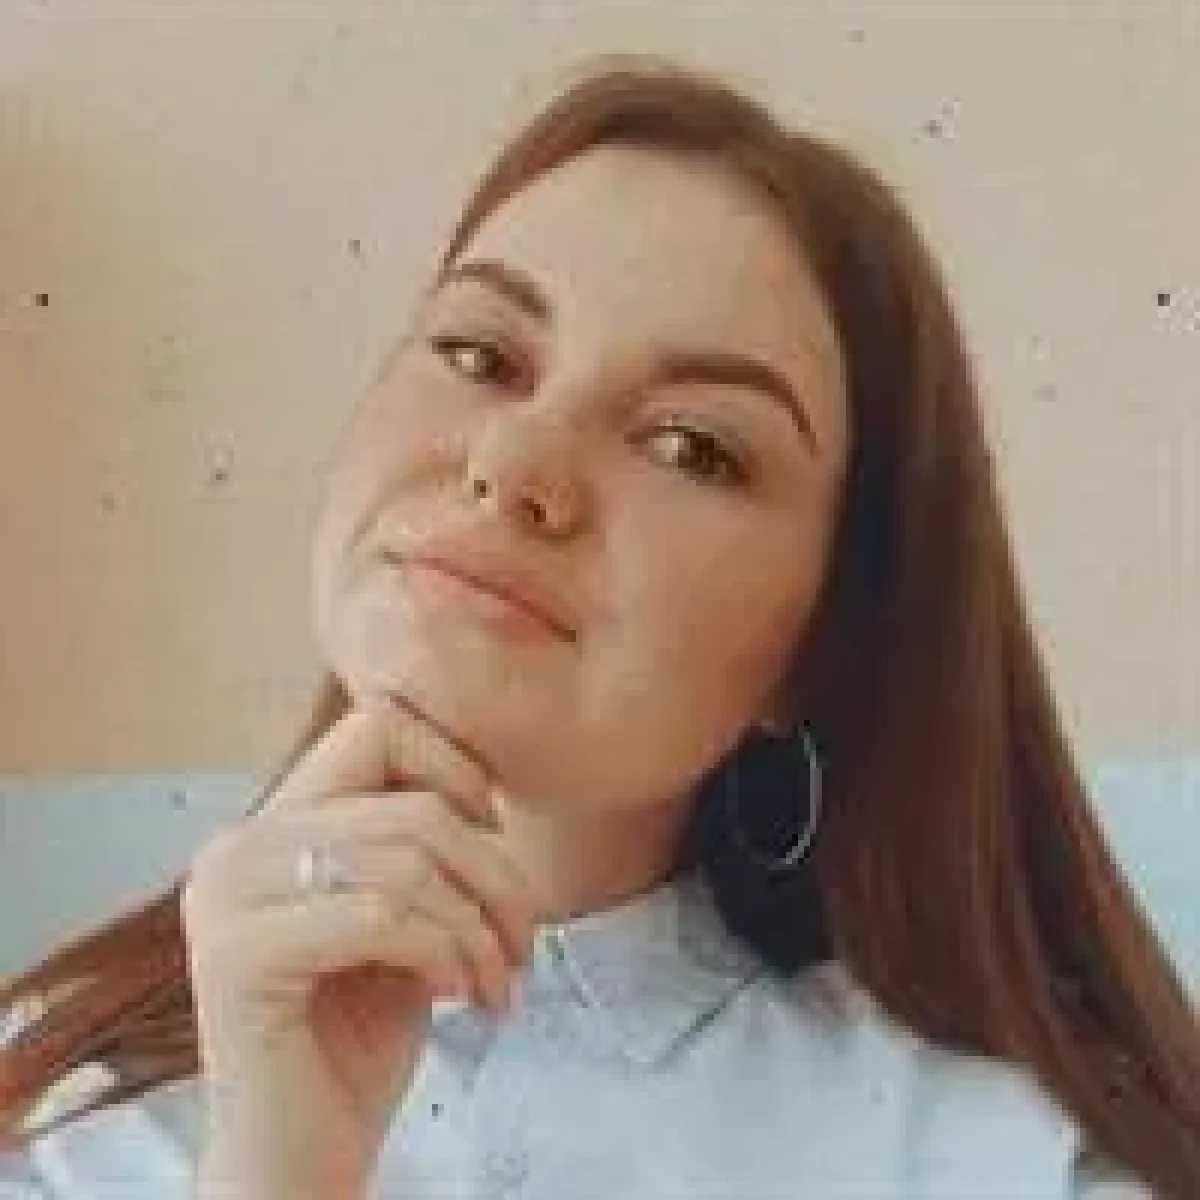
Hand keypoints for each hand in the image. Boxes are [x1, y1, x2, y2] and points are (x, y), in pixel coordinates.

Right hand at [182, 697, 543, 1196]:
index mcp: (271, 827)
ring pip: (404, 860)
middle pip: (407, 804)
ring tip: (496, 977)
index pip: (374, 727)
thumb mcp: (398, 917)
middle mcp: (236, 849)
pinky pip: (382, 917)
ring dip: (479, 925)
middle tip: (523, 938)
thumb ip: (413, 847)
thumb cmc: (356, 1038)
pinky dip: (446, 954)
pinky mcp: (238, 957)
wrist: (301, 1157)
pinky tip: (461, 997)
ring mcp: (228, 899)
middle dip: (493, 872)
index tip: (493, 830)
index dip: (451, 765)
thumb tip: (482, 789)